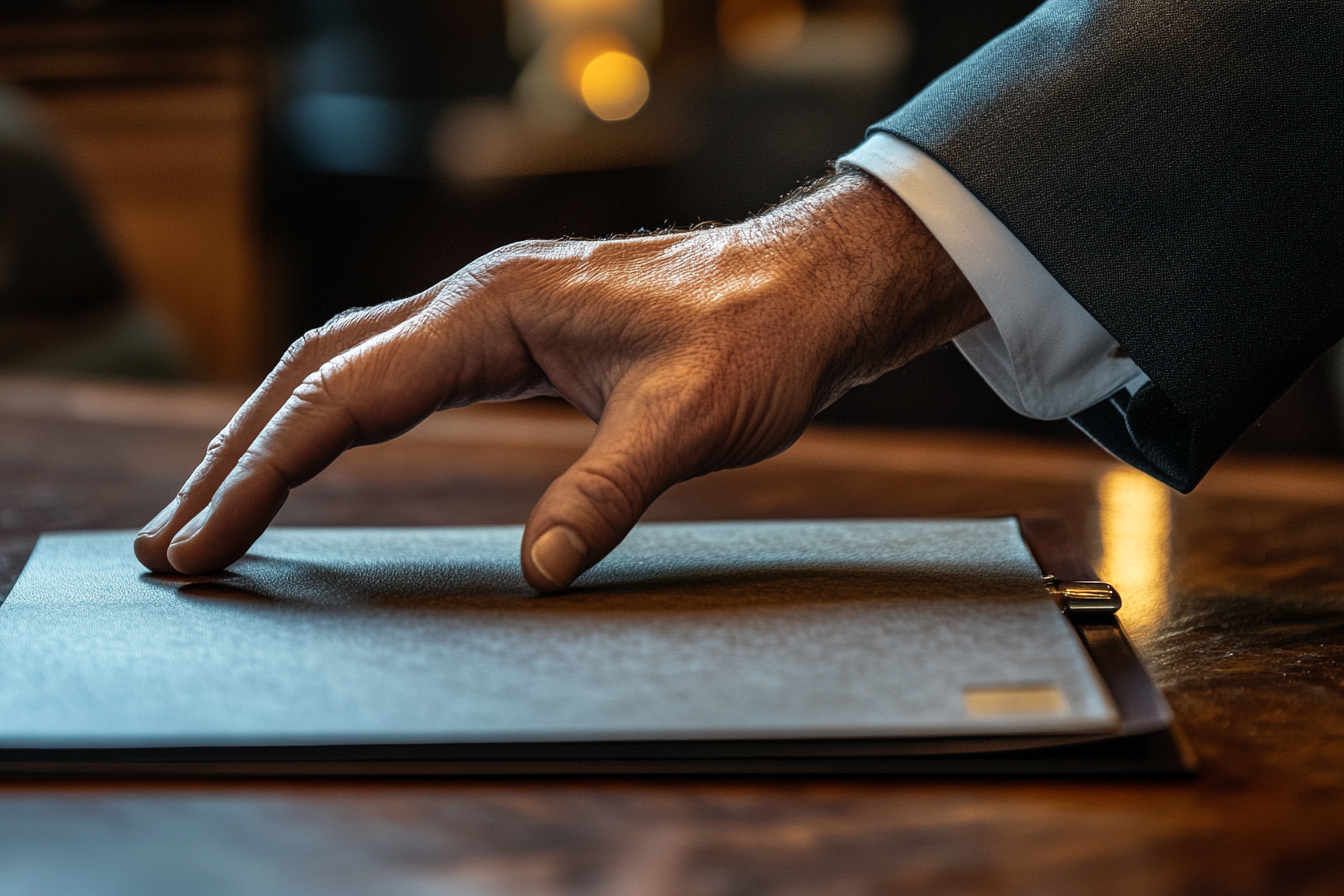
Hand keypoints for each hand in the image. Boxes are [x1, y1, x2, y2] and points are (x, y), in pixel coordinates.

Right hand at [134, 171, 985, 590]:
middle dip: (237, 455)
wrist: (806, 286)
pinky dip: (338, 416)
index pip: (346, 394)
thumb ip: (608, 491)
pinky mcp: (513, 337)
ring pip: (346, 365)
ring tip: (218, 503)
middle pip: (317, 371)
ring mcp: (490, 313)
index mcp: (495, 309)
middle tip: (174, 541)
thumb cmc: (758, 335)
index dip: (265, 470)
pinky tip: (323, 451)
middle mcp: (475, 300)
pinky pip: (396, 373)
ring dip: (275, 431)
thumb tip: (537, 574)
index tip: (206, 537)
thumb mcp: (691, 421)